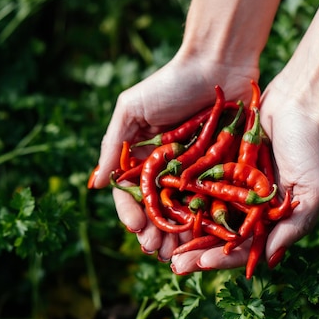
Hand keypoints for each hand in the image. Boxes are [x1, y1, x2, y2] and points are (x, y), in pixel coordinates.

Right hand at [91, 53, 257, 260]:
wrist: (218, 64)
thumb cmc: (171, 83)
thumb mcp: (132, 110)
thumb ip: (113, 144)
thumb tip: (95, 184)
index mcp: (144, 156)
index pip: (132, 193)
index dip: (131, 213)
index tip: (135, 228)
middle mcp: (168, 168)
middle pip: (158, 210)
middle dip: (154, 232)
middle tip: (157, 250)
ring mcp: (196, 172)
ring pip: (185, 212)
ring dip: (178, 236)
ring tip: (176, 253)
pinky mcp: (223, 170)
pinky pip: (214, 201)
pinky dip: (207, 222)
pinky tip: (203, 238)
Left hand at [170, 78, 318, 272]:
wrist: (297, 99)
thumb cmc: (311, 145)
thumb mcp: (314, 189)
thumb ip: (294, 225)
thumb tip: (270, 261)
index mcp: (272, 217)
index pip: (246, 246)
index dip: (224, 259)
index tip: (202, 264)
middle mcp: (250, 206)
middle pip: (220, 236)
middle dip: (198, 252)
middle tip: (175, 264)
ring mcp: (233, 185)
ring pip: (205, 214)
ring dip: (185, 230)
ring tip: (160, 244)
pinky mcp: (220, 165)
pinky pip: (199, 185)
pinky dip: (183, 196)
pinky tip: (163, 206)